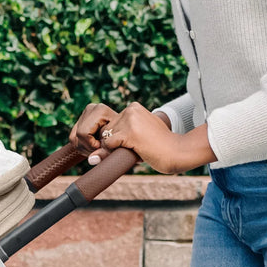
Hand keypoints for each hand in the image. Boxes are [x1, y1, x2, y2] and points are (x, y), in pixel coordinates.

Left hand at [70, 102, 214, 173]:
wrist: (176, 151)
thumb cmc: (158, 147)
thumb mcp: (136, 138)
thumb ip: (116, 141)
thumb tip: (90, 159)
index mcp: (133, 108)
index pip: (110, 124)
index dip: (115, 138)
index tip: (131, 143)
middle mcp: (130, 110)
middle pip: (105, 130)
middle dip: (112, 143)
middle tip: (134, 147)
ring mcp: (129, 119)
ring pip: (106, 138)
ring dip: (114, 148)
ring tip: (136, 148)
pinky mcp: (129, 131)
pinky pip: (109, 144)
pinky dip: (115, 152)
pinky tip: (134, 150)